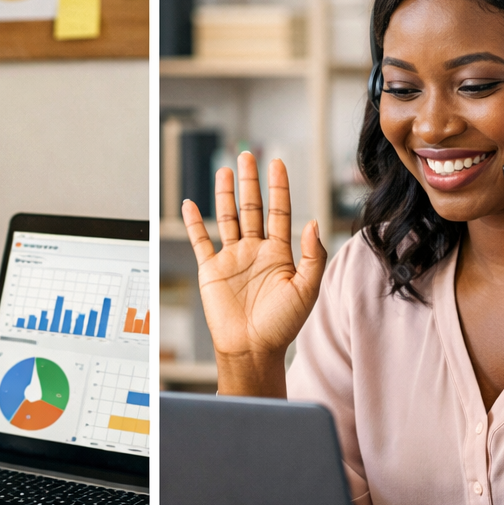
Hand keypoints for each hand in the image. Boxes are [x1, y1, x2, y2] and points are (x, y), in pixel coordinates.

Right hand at [183, 153, 326, 394]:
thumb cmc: (281, 325)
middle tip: (248, 156)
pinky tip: (192, 204)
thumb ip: (312, 256)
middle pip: (252, 208)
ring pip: (227, 218)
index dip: (279, 187)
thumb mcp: (307, 289)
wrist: (252, 348)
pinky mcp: (211, 270)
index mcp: (279, 254)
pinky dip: (194, 222)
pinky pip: (201, 241)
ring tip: (226, 171)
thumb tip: (312, 222)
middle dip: (250, 182)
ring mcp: (232, 258)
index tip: (277, 164)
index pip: (279, 211)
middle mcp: (255, 251)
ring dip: (225, 194)